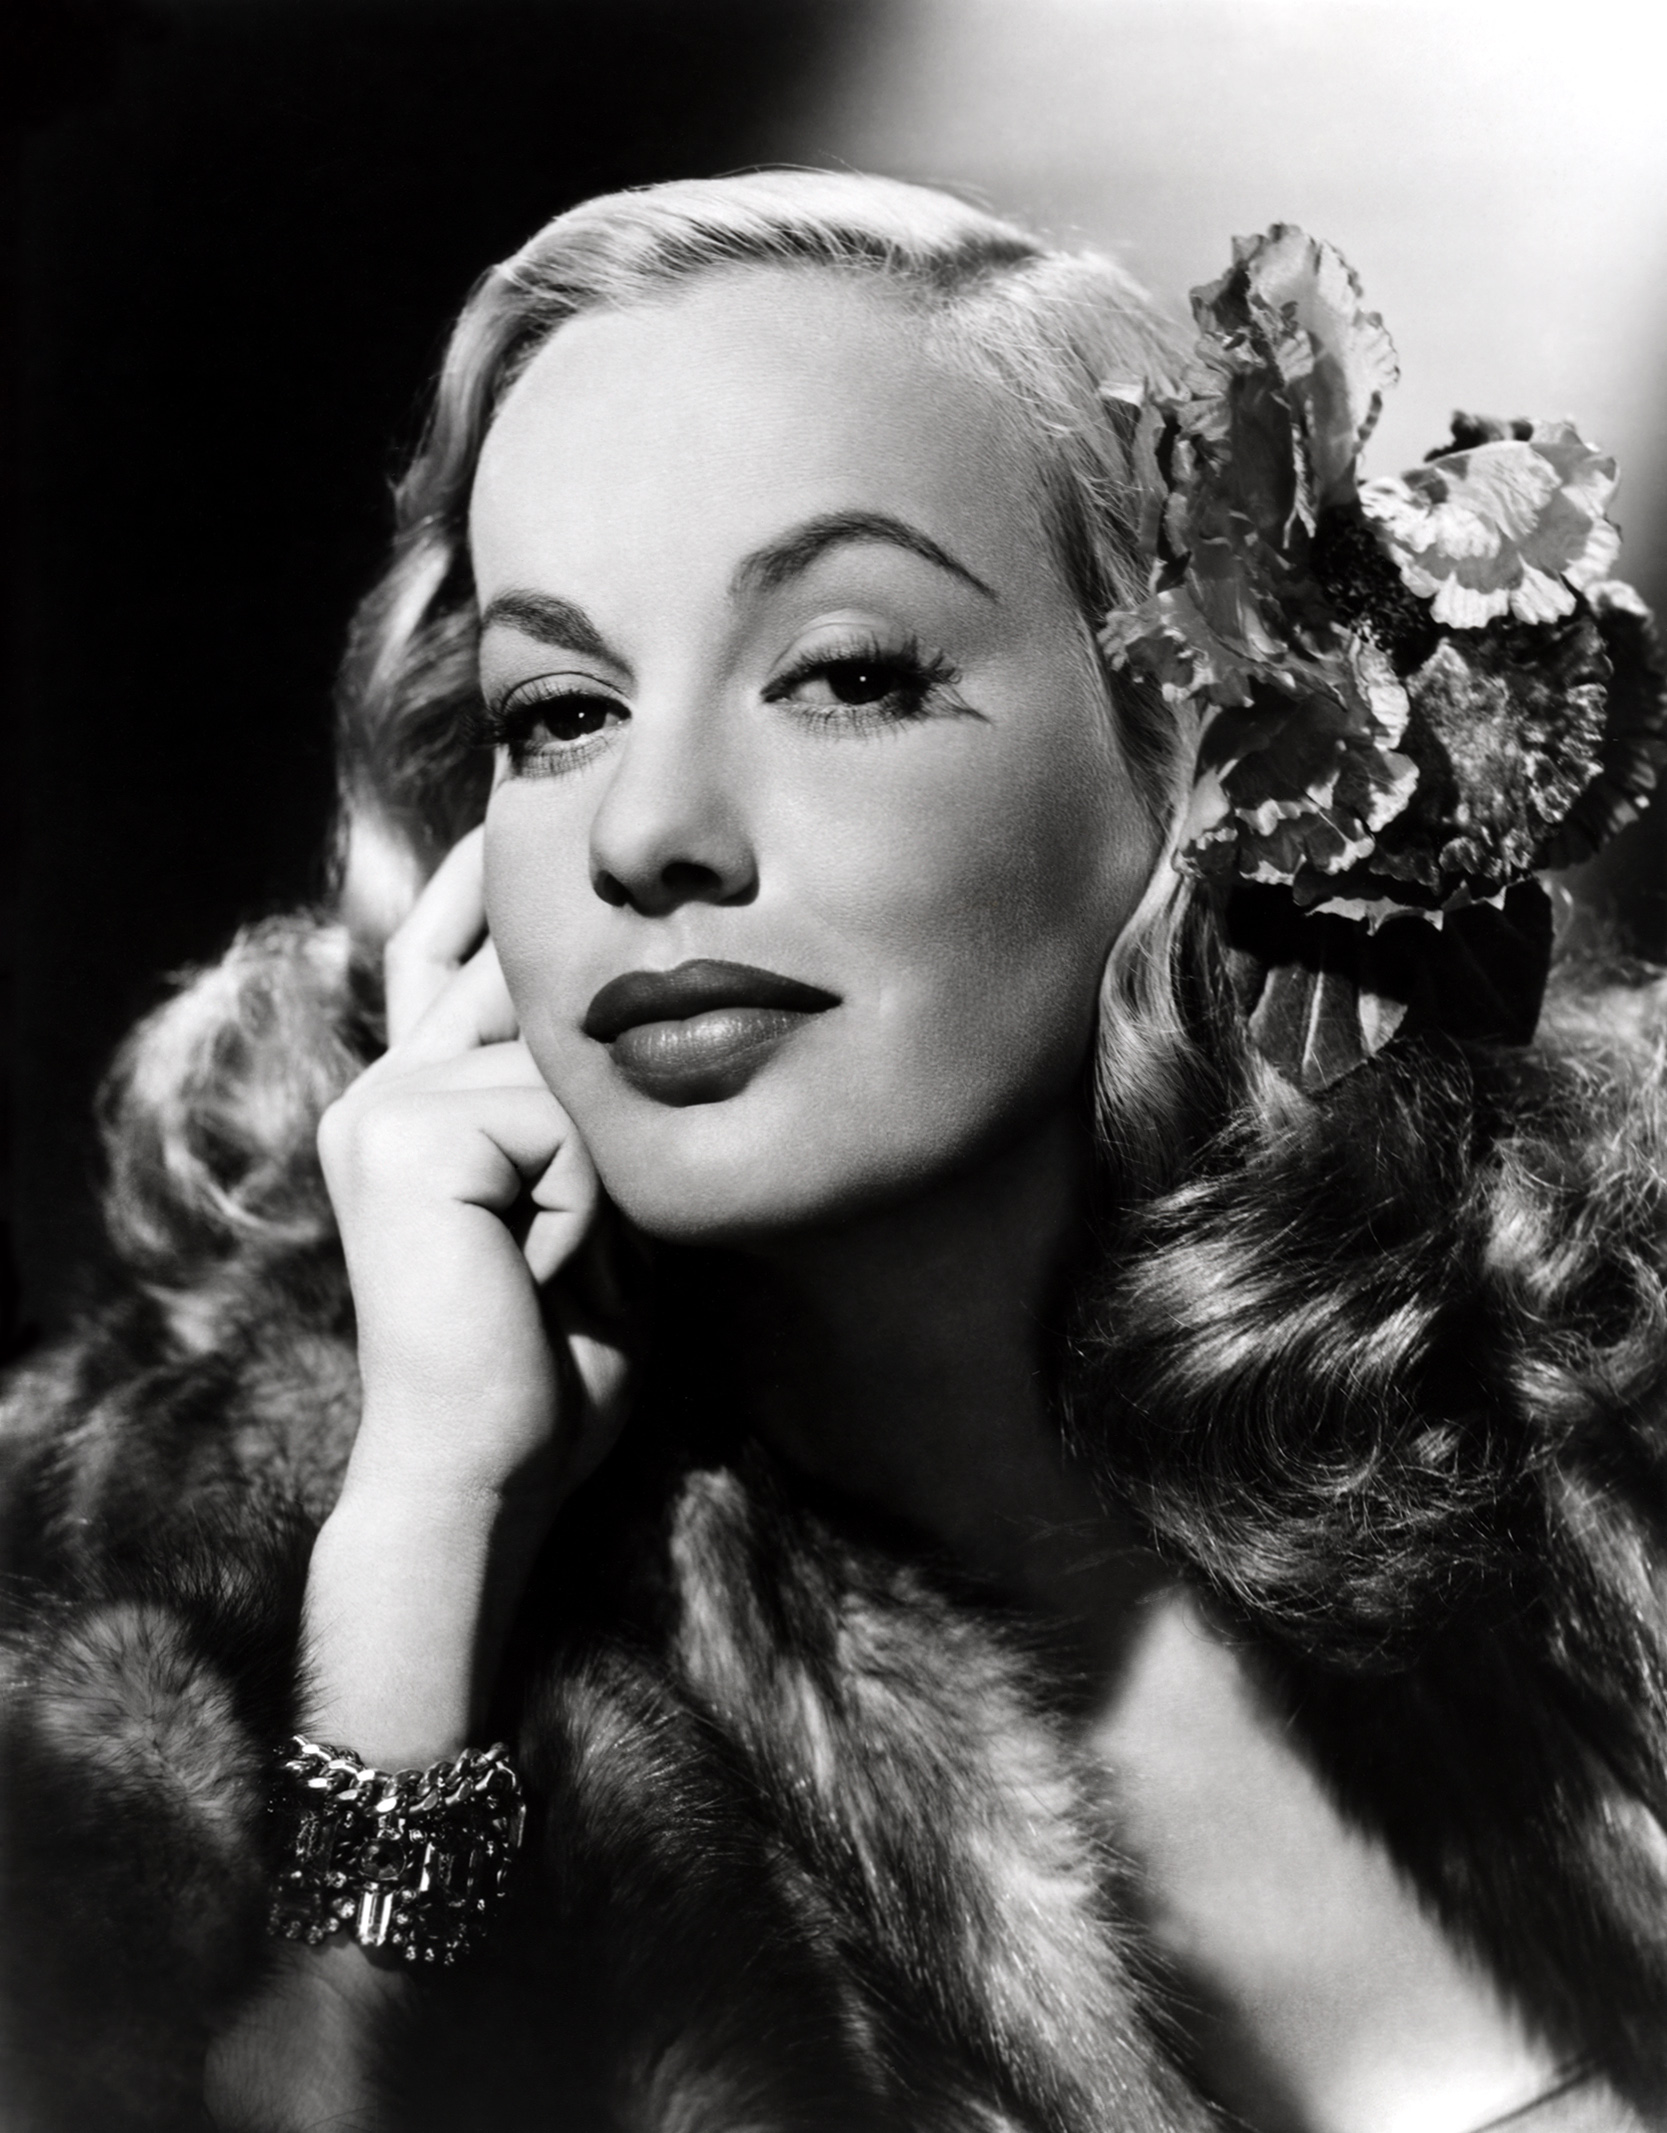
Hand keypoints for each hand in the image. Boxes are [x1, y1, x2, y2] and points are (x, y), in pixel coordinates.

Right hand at [318, 827, 629, 1520]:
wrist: (488, 1473)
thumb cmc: (552, 1361)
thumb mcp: (583, 1212)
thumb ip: (575, 1113)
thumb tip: (632, 1002)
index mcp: (409, 1100)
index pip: (441, 947)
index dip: (484, 875)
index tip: (526, 798)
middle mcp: (383, 1085)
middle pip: (525, 979)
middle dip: (590, 1058)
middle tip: (566, 1210)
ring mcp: (384, 1104)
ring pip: (565, 1057)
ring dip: (599, 1176)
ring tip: (555, 1270)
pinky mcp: (406, 1134)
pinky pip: (562, 1119)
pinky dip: (584, 1207)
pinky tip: (539, 1277)